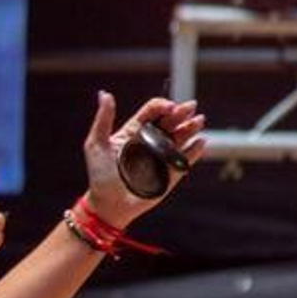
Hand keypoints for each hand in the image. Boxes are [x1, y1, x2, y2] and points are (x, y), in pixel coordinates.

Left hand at [82, 92, 205, 228]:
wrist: (108, 204)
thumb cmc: (99, 175)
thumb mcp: (96, 145)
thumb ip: (103, 119)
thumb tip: (104, 94)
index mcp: (134, 131)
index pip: (152, 112)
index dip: (161, 106)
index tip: (168, 107)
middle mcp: (150, 141)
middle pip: (170, 121)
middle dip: (181, 113)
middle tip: (190, 107)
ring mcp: (161, 156)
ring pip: (180, 137)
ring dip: (190, 128)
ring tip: (198, 120)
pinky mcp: (171, 172)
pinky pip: (186, 159)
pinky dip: (194, 151)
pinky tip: (200, 142)